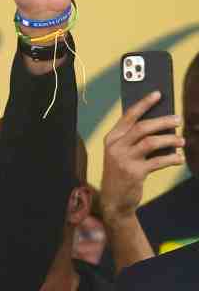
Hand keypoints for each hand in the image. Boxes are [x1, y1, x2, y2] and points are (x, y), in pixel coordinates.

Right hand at [100, 91, 184, 222]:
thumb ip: (134, 139)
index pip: (129, 116)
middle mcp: (115, 146)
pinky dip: (171, 159)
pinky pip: (158, 161)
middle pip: (142, 127)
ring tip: (182, 141)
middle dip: (163, 121)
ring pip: (151, 142)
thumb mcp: (121, 153)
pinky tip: (179, 158)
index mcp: (111, 138)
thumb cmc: (121, 172)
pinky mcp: (134, 173)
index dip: (144, 103)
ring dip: (170, 140)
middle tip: (178, 120)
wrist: (114, 199)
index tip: (158, 94)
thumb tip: (161, 125)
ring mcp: (123, 159)